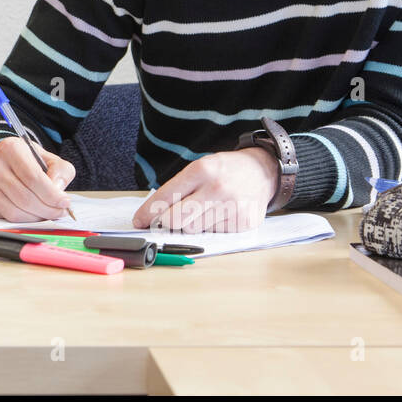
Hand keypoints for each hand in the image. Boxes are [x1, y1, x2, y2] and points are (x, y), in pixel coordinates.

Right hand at [0, 136, 76, 221]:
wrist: (9, 164)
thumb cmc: (30, 161)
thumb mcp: (50, 159)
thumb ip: (61, 171)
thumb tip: (57, 190)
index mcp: (10, 148)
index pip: (33, 177)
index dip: (51, 194)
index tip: (65, 202)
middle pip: (25, 197)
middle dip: (47, 209)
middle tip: (60, 211)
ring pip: (15, 212)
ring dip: (37, 217)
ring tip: (49, 212)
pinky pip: (7, 218)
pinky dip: (25, 220)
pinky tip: (34, 213)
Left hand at [132, 148, 278, 232]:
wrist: (263, 170)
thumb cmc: (225, 170)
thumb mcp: (201, 167)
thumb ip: (180, 188)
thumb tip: (155, 214)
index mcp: (201, 170)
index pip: (166, 196)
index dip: (148, 211)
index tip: (139, 221)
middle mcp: (216, 188)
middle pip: (177, 219)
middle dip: (167, 222)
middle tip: (166, 221)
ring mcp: (232, 206)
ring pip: (194, 229)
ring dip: (191, 224)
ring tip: (203, 210)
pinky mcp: (243, 222)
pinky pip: (214, 234)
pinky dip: (211, 228)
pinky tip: (219, 214)